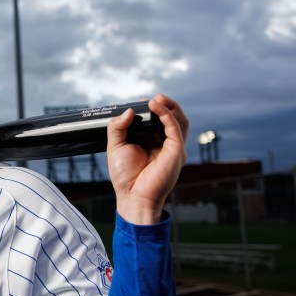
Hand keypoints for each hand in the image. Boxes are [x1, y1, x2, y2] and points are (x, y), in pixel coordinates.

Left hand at [106, 94, 188, 224]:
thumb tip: (128, 111)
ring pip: (180, 120)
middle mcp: (166, 144)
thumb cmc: (125, 177)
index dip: (152, 109)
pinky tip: (156, 107)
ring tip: (157, 99)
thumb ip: (118, 128)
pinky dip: (166, 114)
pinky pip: (175, 127)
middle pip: (173, 118)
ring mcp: (173, 148)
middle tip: (150, 99)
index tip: (140, 102)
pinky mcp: (177, 151)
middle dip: (165, 105)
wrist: (132, 196)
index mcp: (153, 143)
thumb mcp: (116, 147)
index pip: (158, 121)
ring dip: (170, 106)